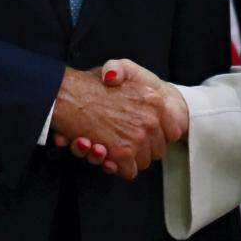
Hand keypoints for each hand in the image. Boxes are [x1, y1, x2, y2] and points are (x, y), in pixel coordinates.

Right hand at [50, 63, 179, 180]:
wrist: (67, 94)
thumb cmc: (94, 83)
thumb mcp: (121, 70)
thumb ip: (145, 86)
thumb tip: (144, 99)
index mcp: (155, 100)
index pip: (173, 130)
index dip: (159, 134)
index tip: (145, 132)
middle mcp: (151, 119)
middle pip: (157, 149)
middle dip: (142, 148)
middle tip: (122, 139)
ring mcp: (138, 137)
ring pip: (143, 162)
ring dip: (126, 159)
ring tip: (108, 145)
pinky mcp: (123, 153)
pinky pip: (129, 171)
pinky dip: (116, 167)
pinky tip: (103, 152)